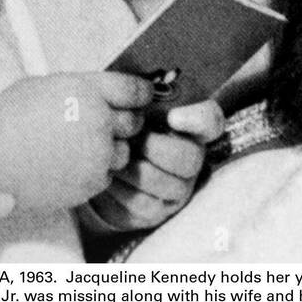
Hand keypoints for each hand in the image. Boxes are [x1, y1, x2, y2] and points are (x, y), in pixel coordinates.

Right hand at [0, 72, 150, 212]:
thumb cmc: (9, 118)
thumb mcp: (46, 85)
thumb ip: (83, 88)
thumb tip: (105, 94)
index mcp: (88, 90)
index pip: (135, 90)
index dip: (142, 94)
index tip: (142, 97)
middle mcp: (99, 121)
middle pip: (135, 123)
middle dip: (123, 123)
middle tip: (102, 124)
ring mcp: (97, 155)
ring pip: (123, 153)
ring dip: (109, 150)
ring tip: (78, 147)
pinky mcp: (91, 183)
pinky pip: (107, 176)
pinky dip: (94, 172)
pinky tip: (68, 165)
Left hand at [83, 99, 225, 232]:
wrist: (90, 161)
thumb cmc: (112, 126)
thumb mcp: (122, 104)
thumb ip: (135, 93)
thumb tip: (139, 89)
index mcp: (186, 128)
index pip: (210, 120)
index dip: (197, 119)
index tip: (172, 116)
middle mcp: (190, 161)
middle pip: (190, 158)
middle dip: (155, 148)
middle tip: (129, 139)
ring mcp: (175, 190)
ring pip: (167, 185)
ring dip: (134, 169)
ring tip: (111, 156)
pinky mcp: (154, 212)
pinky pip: (144, 205)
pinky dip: (121, 189)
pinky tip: (106, 175)